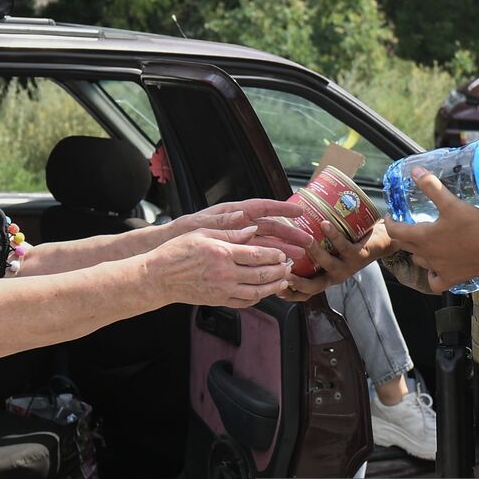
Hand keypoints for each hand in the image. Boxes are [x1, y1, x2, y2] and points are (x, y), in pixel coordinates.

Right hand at [148, 226, 295, 307]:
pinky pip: (244, 302)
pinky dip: (258, 298)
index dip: (275, 254)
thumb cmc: (177, 252)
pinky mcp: (219, 300)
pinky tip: (264, 292)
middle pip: (262, 274)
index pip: (258, 255)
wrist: (158, 277)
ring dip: (274, 286)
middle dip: (280, 270)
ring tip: (283, 280)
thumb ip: (229, 232)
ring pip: (257, 291)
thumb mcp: (202, 233)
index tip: (283, 253)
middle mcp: (225, 274)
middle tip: (289, 266)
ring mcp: (222, 290)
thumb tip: (252, 229)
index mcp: (222, 253)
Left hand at [176, 199, 310, 260]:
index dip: (282, 208)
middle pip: (271, 228)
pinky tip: (280, 270)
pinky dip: (268, 262)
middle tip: (308, 241)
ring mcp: (240, 241)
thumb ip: (222, 221)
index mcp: (234, 213)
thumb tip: (242, 216)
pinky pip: (257, 258)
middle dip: (290, 234)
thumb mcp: (201, 225)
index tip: (300, 211)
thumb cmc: (184, 232)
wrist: (170, 250)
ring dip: (284, 250)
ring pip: (267, 245)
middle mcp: (240, 226)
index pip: (263, 208)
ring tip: (300, 257)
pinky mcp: (236, 255)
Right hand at [278, 219, 395, 301]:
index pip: (304, 292)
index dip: (289, 294)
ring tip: (303, 239)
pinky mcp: (358, 256)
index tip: (274, 288)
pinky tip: (324, 224)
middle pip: (313, 287)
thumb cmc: (350, 242)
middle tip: (282, 272)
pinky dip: (333, 235)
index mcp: (324, 276)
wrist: (382, 240)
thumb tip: (281, 227)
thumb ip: (307, 245)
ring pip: (327, 264)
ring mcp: (347, 267)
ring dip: (313, 252)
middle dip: (296, 283)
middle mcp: (334, 276)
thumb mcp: (327, 249)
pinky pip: (343, 246)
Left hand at [384, 170, 478, 292]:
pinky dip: (432, 275)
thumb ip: (432, 187)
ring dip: (417, 252)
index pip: (396, 231)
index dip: (390, 223)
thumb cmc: (475, 226)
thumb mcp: (451, 203)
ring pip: (419, 262)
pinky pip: (435, 281)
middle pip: (405, 246)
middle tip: (405, 226)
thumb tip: (415, 171)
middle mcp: (427, 255)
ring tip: (423, 243)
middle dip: (402, 235)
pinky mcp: (452, 279)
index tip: (390, 217)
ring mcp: (439, 269)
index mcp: (423, 237)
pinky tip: (436, 269)